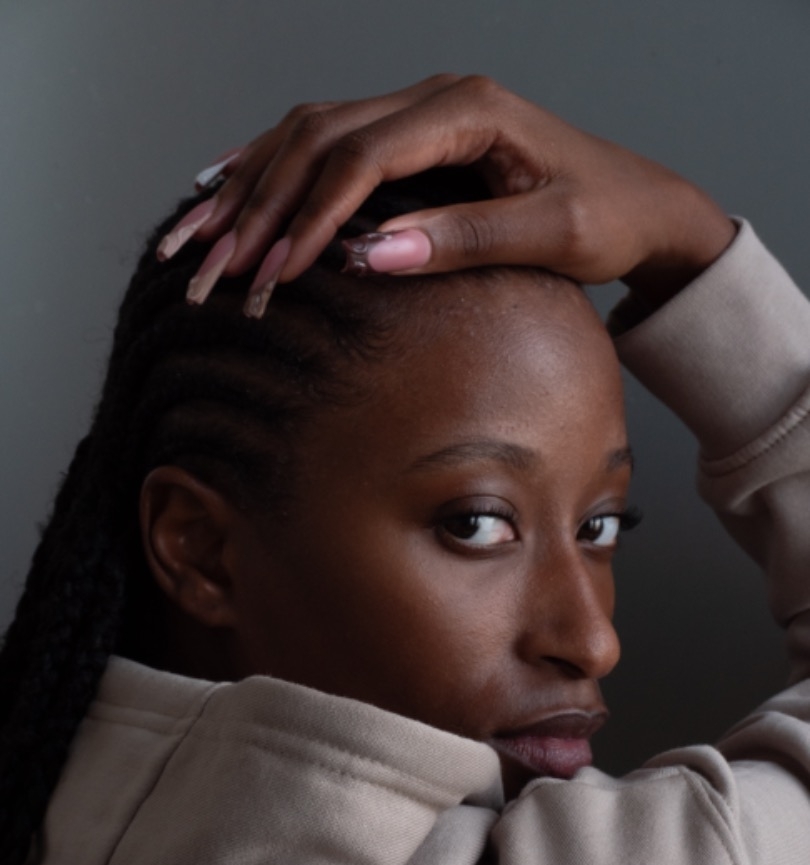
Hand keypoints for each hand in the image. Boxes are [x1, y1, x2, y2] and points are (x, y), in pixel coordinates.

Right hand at [162, 74, 734, 310]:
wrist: (641, 204)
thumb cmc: (608, 217)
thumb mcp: (550, 235)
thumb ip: (462, 240)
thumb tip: (366, 257)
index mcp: (466, 109)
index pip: (361, 157)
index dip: (310, 217)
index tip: (273, 274)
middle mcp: (433, 98)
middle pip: (319, 138)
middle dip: (261, 206)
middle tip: (214, 264)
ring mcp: (418, 113)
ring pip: (310, 135)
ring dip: (252, 188)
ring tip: (198, 234)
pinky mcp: (412, 138)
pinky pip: (325, 143)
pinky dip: (271, 169)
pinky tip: (225, 185)